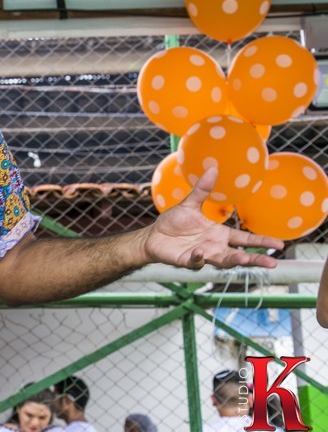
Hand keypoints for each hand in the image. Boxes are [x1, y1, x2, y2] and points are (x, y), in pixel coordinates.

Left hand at [143, 167, 282, 268]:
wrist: (153, 235)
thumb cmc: (173, 222)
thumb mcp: (189, 204)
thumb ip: (202, 189)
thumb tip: (213, 168)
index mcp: (219, 234)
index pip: (244, 239)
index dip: (260, 242)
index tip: (279, 245)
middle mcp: (214, 247)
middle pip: (239, 255)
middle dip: (254, 259)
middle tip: (272, 264)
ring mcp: (202, 255)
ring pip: (222, 261)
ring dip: (233, 260)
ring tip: (243, 258)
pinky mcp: (187, 260)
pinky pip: (195, 261)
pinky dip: (198, 258)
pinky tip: (200, 252)